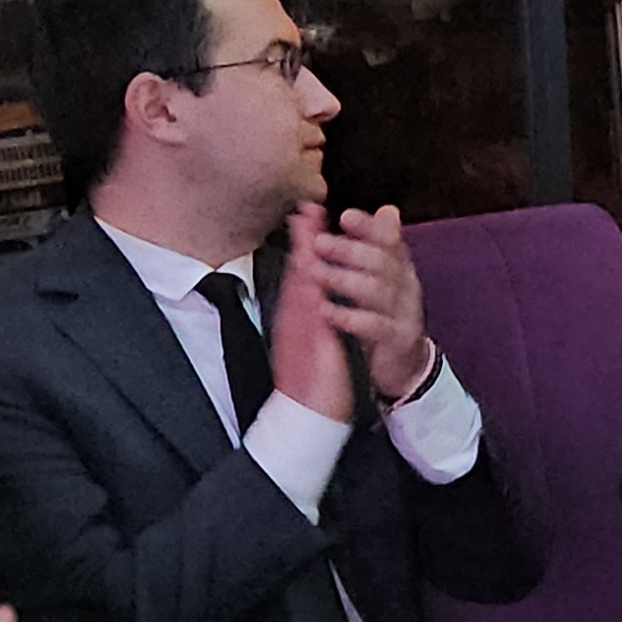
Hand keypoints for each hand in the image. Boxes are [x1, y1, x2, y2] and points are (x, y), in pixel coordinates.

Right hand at [269, 208, 356, 422]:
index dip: (308, 243)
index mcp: (302, 314)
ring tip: (307, 228)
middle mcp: (298, 317)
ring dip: (304, 256)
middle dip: (304, 239)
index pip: (305, 272)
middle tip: (307, 207)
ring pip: (301, 287)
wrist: (307, 414)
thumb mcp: (321, 337)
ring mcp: (301, 329)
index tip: (312, 213)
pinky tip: (313, 272)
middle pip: (299, 271)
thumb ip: (321, 310)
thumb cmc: (314, 377)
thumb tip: (323, 291)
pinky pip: (310, 314)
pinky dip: (311, 292)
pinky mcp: (311, 344)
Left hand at [301, 203, 437, 400]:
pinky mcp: (398, 339)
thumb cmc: (384, 316)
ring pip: (378, 290)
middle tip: (318, 243)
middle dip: (349, 249)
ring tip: (316, 273)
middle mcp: (406, 285)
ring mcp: (405, 313)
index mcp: (399, 267)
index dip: (368, 226)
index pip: (388, 239)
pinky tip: (329, 312)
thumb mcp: (381, 278)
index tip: (344, 216)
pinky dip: (352, 317)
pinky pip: (377, 326)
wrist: (403, 366)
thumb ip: (377, 245)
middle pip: (382, 261)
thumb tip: (386, 209)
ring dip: (344, 279)